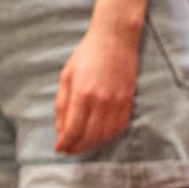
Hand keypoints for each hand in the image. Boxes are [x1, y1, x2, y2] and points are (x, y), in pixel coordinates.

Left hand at [56, 24, 138, 154]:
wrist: (115, 38)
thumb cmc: (87, 55)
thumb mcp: (67, 76)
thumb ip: (62, 105)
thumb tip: (61, 131)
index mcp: (82, 94)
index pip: (73, 130)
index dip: (65, 144)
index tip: (60, 148)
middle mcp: (101, 101)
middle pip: (89, 137)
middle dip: (77, 148)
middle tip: (69, 149)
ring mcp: (117, 102)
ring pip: (105, 136)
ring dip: (92, 144)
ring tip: (82, 142)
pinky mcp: (128, 101)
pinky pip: (119, 128)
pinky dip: (108, 136)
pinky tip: (99, 134)